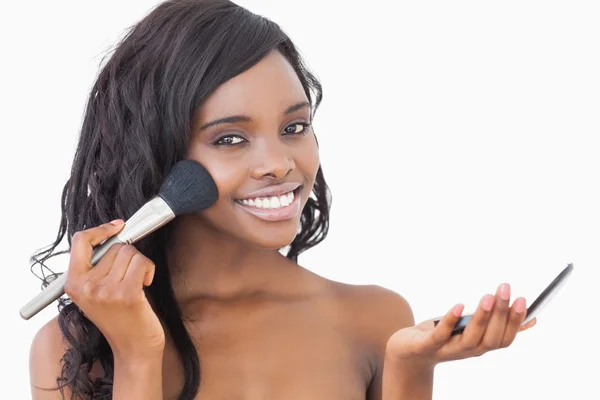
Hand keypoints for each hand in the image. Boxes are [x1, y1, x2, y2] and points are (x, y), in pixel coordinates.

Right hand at [63, 220, 164, 358]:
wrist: (134, 348)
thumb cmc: (121, 317)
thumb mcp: (97, 292)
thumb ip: (98, 266)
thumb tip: (115, 231)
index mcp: (73, 284)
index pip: (80, 241)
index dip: (101, 229)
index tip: (118, 227)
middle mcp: (86, 287)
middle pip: (114, 247)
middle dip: (128, 258)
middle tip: (128, 279)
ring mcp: (105, 291)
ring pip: (130, 253)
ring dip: (140, 265)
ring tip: (136, 285)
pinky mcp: (126, 294)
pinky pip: (142, 263)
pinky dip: (149, 270)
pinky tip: (145, 286)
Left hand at [386, 283, 535, 366]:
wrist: (409, 354)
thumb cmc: (444, 337)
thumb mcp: (473, 330)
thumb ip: (498, 326)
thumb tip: (531, 320)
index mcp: (481, 346)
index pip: (505, 339)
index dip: (515, 322)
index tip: (523, 300)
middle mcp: (468, 351)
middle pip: (491, 337)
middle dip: (501, 314)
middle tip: (506, 289)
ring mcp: (448, 349)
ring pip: (470, 338)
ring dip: (481, 317)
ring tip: (488, 296)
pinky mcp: (428, 345)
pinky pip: (440, 336)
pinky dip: (450, 321)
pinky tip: (459, 306)